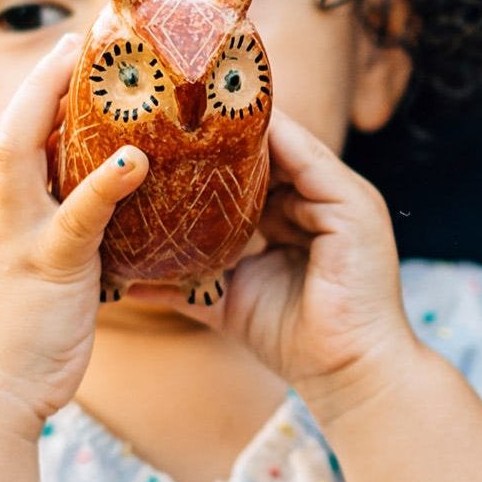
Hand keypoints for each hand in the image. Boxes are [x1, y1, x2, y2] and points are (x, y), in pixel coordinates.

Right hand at [0, 34, 148, 432]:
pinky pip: (75, 215)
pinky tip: (136, 158)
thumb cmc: (9, 348)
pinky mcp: (45, 269)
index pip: (11, 139)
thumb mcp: (23, 279)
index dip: (36, 94)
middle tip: (79, 39)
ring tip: (94, 66)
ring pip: (23, 154)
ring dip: (55, 103)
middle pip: (11, 128)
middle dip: (41, 79)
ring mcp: (14, 238)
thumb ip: (50, 240)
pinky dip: (105, 182)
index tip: (65, 55)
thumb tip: (93, 218)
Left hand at [145, 113, 418, 417]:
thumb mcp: (231, 298)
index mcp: (304, 216)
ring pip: (290, 146)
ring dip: (246, 127)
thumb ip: (189, 281)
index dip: (218, 151)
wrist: (350, 376)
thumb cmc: (297, 342)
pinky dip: (272, 141)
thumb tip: (128, 281)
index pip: (262, 169)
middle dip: (228, 131)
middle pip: (275, 150)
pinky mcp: (353, 205)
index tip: (170, 132)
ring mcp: (344, 198)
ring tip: (197, 104)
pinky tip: (232, 129)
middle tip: (176, 108)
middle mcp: (326, 199)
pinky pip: (307, 160)